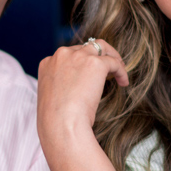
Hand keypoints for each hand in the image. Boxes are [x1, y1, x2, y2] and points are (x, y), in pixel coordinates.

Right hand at [36, 38, 128, 153]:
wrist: (61, 124)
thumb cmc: (56, 120)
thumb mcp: (52, 98)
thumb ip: (61, 87)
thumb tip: (77, 91)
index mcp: (47, 63)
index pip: (68, 56)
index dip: (81, 64)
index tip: (89, 76)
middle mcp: (61, 55)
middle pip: (85, 48)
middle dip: (96, 58)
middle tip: (107, 72)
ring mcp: (78, 57)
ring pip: (101, 46)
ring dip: (111, 57)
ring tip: (120, 70)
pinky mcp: (95, 63)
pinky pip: (113, 62)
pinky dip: (121, 70)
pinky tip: (124, 83)